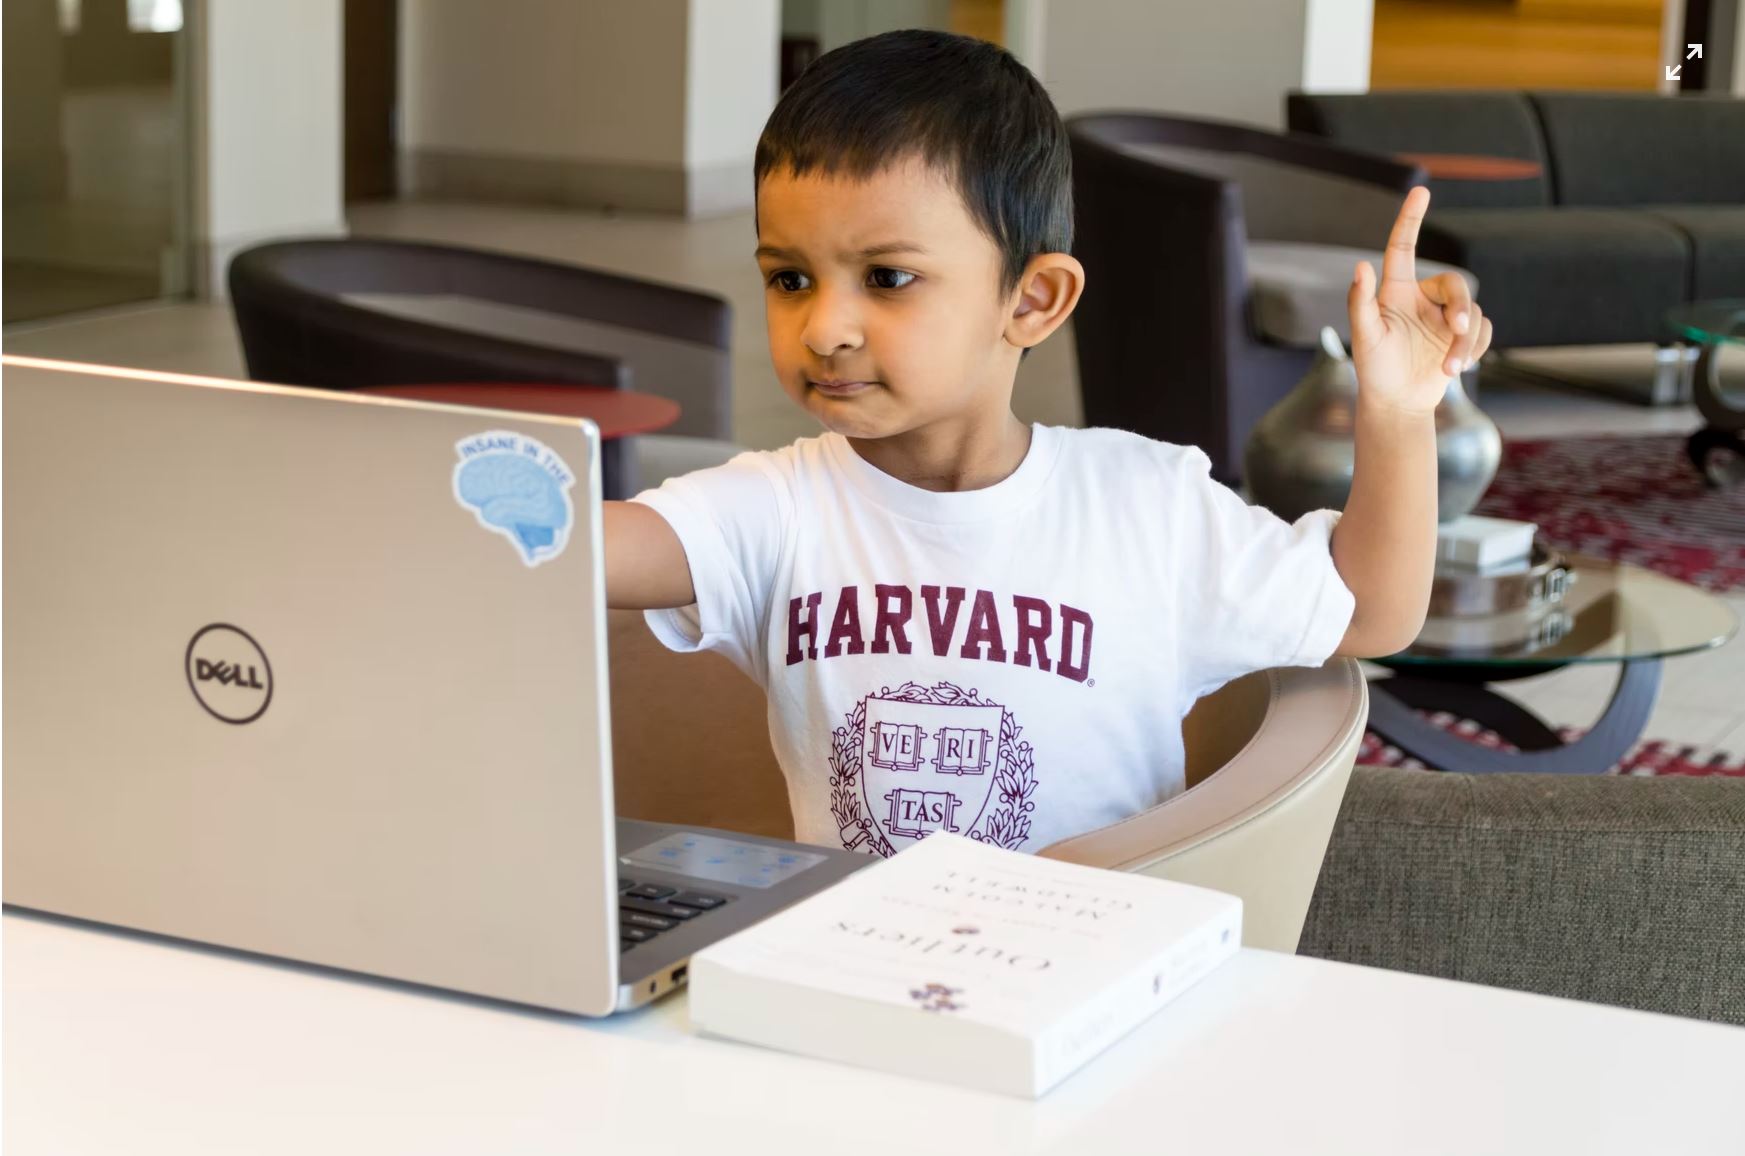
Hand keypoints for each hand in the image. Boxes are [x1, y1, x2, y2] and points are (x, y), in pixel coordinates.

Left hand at [1346, 186, 1492, 415]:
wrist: (1397, 403)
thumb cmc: (1375, 369)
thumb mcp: (1365, 338)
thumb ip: (1361, 303)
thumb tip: (1360, 267)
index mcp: (1397, 291)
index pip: (1403, 247)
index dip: (1411, 218)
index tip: (1421, 190)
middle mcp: (1423, 298)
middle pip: (1456, 285)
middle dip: (1462, 309)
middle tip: (1458, 331)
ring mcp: (1445, 316)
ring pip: (1474, 312)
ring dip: (1465, 342)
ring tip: (1450, 368)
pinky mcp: (1462, 335)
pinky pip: (1484, 330)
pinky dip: (1474, 349)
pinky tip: (1457, 368)